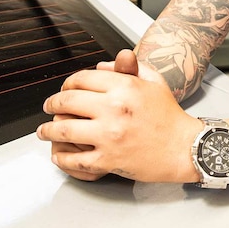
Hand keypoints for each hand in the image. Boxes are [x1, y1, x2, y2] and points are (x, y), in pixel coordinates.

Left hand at [36, 49, 200, 182]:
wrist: (184, 147)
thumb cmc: (170, 115)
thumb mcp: (153, 81)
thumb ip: (127, 69)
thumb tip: (100, 67)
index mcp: (124, 87)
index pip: (82, 79)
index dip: (68, 83)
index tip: (64, 89)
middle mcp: (113, 109)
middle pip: (67, 102)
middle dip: (52, 104)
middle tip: (48, 107)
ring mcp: (109, 135)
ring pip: (64, 130)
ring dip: (48, 130)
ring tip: (44, 131)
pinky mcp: (108, 160)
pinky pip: (75, 160)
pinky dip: (62, 159)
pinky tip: (58, 155)